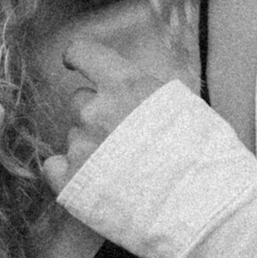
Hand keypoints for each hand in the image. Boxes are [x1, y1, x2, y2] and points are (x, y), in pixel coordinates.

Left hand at [40, 0, 194, 186]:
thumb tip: (136, 93)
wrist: (198, 203)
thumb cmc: (202, 154)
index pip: (83, 53)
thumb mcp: (184, 104)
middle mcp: (96, 111)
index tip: (73, 63)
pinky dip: (68, 172)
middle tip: (121, 137)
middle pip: (78, 102)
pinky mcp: (72, 182)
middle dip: (95, 115)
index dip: (76, 58)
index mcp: (125, 85)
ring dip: (90, 148)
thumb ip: (148, 94)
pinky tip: (91, 181)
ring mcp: (81, 147)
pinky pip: (54, 168)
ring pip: (74, 138)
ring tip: (120, 169)